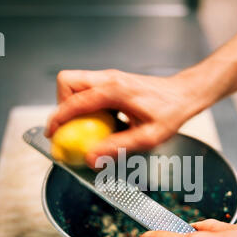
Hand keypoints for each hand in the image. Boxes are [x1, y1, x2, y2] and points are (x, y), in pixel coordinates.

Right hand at [45, 69, 208, 166]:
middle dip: (62, 104)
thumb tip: (91, 159)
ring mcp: (111, 77)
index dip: (58, 118)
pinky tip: (102, 121)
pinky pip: (89, 89)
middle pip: (68, 81)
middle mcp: (109, 78)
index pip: (74, 101)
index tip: (52, 134)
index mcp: (115, 90)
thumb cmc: (171, 112)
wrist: (184, 94)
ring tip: (87, 126)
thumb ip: (118, 147)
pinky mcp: (114, 81)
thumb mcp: (147, 136)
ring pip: (76, 83)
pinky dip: (86, 105)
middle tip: (71, 127)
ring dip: (73, 104)